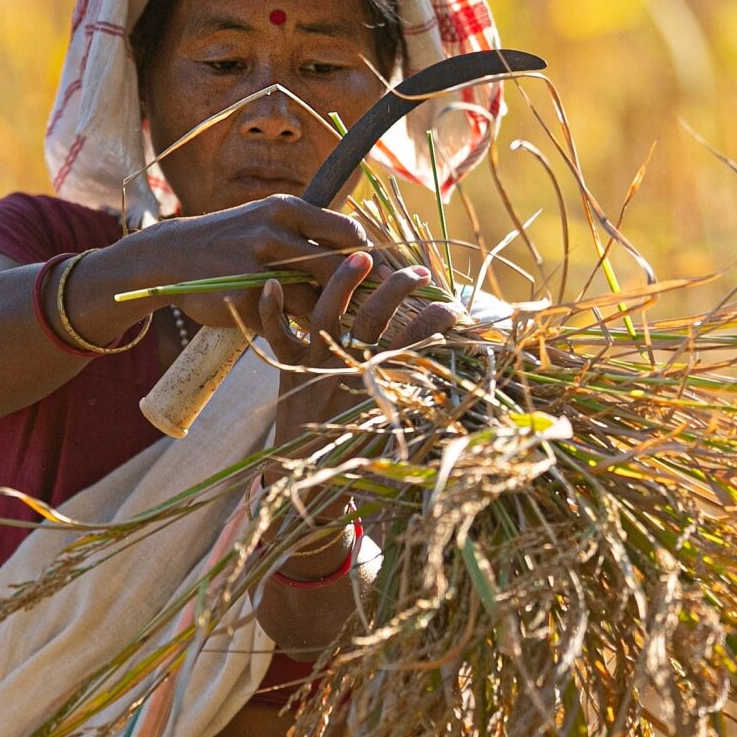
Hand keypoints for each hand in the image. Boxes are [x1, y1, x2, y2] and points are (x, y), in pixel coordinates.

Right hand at [98, 194, 371, 331]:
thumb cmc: (230, 243)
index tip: (384, 279)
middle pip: (341, 264)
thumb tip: (361, 258)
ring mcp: (258, 264)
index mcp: (286, 209)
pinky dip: (299, 327)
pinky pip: (286, 319)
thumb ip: (308, 235)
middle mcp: (274, 231)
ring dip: (332, 312)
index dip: (371, 258)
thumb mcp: (266, 222)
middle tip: (377, 310)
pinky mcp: (244, 296)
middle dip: (363, 291)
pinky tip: (302, 331)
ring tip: (341, 323)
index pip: (349, 232)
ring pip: (316, 296)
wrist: (170, 258)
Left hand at [262, 257, 468, 444]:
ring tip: (360, 254)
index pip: (417, 342)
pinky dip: (271, 312)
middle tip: (418, 272)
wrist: (308, 482)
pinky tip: (270, 283)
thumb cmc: (361, 458)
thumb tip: (466, 387)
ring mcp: (315, 366)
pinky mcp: (289, 370)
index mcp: (380, 387)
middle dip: (398, 289)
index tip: (458, 309)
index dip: (439, 321)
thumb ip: (427, 406)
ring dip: (344, 281)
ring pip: (328, 314)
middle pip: (375, 318)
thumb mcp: (402, 436)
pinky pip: (276, 337)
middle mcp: (347, 370)